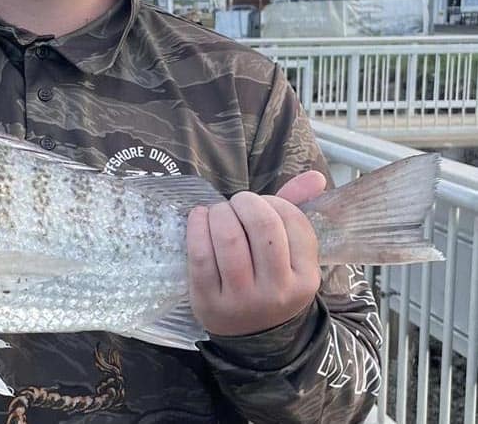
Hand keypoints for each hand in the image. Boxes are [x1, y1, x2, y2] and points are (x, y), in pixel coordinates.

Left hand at [186, 171, 324, 336]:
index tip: (262, 205)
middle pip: (262, 226)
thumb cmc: (271, 280)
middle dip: (245, 202)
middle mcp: (277, 291)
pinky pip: (200, 254)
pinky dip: (196, 226)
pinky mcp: (208, 301)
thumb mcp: (291, 254)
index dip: (273, 202)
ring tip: (218, 212)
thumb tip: (315, 176)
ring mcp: (242, 299)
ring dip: (220, 212)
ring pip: (229, 238)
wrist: (252, 336)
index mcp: (305, 277)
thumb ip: (298, 210)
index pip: (293, 221)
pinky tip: (199, 217)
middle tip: (237, 203)